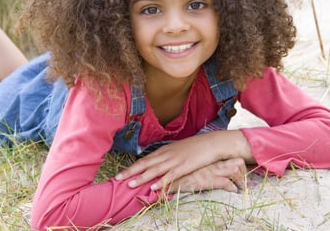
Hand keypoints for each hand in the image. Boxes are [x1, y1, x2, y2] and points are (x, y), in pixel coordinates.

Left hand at [115, 130, 252, 190]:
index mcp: (164, 150)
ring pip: (154, 170)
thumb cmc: (196, 147)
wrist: (213, 142)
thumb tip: (157, 163)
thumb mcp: (178, 150)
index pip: (144, 159)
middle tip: (116, 179)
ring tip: (130, 184)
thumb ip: (167, 156)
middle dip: (130, 171)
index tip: (120, 173)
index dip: (131, 167)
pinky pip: (170, 175)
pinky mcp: (185, 166)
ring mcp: (175, 160)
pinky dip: (160, 181)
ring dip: (141, 177)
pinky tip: (153, 186)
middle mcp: (166, 154)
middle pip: (145, 164)